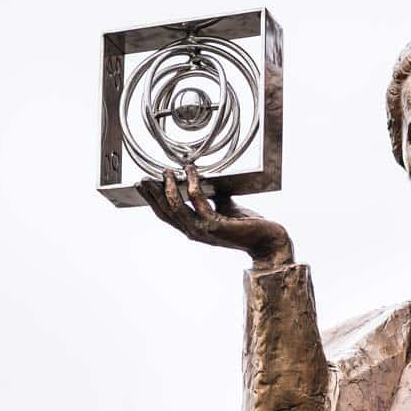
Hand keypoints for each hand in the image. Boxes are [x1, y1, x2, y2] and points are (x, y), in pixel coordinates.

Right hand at [135, 165, 294, 270]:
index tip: (142, 187)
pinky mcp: (215, 224)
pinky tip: (190, 171)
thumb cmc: (248, 225)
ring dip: (169, 187)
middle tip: (143, 178)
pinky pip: (197, 200)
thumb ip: (211, 199)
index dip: (152, 201)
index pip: (166, 215)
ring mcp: (203, 230)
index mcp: (194, 230)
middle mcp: (195, 232)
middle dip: (152, 194)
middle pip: (166, 212)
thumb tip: (201, 180)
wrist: (267, 239)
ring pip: (177, 206)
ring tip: (165, 171)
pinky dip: (191, 182)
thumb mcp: (224, 208)